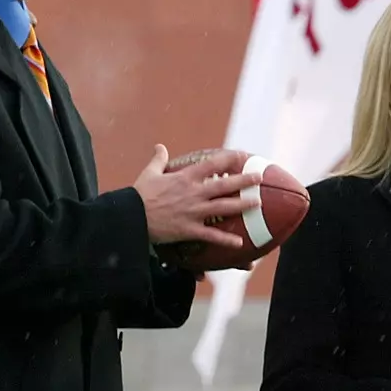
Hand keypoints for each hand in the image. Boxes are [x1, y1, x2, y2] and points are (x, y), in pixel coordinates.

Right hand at [133, 145, 259, 247]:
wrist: (131, 217)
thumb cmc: (139, 195)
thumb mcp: (149, 174)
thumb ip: (158, 160)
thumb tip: (159, 146)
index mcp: (185, 178)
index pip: (212, 164)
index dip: (228, 158)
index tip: (241, 155)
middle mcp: (194, 193)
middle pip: (224, 185)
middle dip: (244, 181)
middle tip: (259, 178)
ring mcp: (193, 212)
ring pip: (223, 207)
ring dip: (242, 205)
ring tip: (258, 203)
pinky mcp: (189, 230)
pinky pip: (211, 236)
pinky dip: (226, 240)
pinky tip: (240, 243)